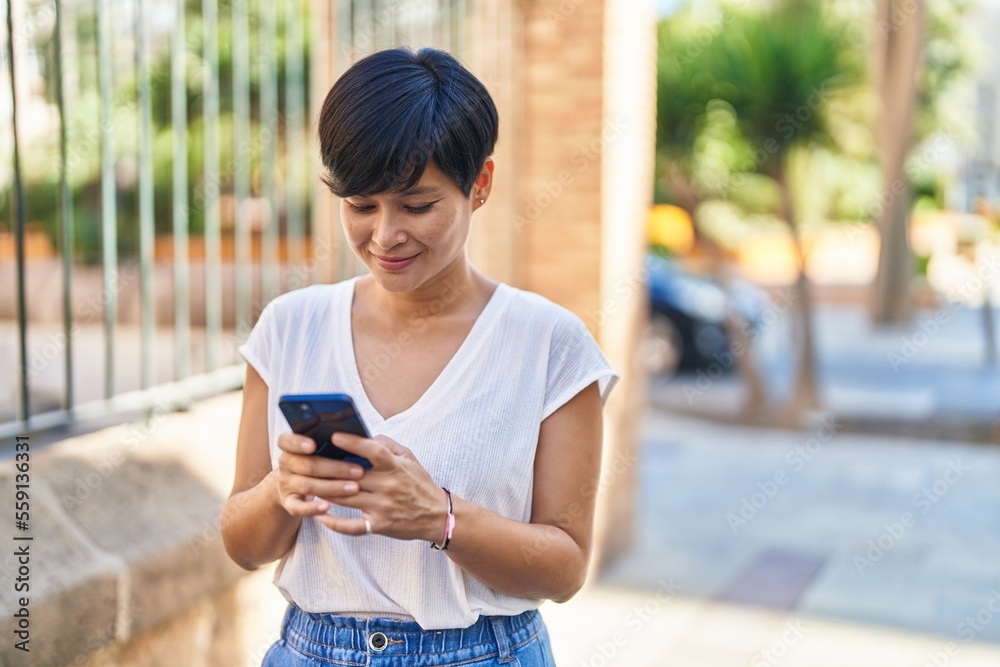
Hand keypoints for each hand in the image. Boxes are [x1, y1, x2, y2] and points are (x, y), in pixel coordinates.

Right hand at [275, 432, 366, 517]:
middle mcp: (285, 464)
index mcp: (289, 446)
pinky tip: (328, 507)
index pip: (287, 441)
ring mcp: (286, 484)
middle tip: (359, 471)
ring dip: (332, 487)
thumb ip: (328, 441)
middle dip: (335, 468)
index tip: (313, 445)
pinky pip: (299, 508)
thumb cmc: (313, 459)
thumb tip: (355, 435)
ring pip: (308, 486)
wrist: (293, 484)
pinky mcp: (289, 503)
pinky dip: (313, 508)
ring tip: (354, 488)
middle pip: (308, 465)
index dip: (299, 443)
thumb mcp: (316, 448)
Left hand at [314, 432, 447, 541]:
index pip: (373, 452)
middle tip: (309, 461)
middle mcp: (388, 486)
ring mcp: (382, 507)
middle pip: (352, 476)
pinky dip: (334, 523)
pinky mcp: (378, 525)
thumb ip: (388, 446)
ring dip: (324, 491)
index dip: (353, 443)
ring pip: (346, 498)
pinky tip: (319, 516)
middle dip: (328, 469)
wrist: (437, 515)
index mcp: (395, 467)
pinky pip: (351, 526)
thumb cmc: (420, 484)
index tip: (334, 436)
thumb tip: (366, 436)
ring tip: (308, 484)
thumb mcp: (410, 459)